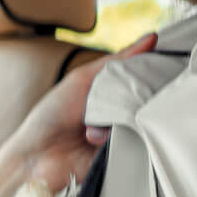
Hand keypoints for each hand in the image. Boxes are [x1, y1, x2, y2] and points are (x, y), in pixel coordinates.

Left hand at [0, 31, 157, 192]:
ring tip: (93, 129)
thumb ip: (117, 61)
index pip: (143, 77)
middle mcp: (121, 112)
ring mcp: (123, 135)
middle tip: (111, 103)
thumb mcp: (83, 79)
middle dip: (133, 98)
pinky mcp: (124, 157)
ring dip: (122, 121)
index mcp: (112, 91)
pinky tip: (98, 142)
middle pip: (147, 99)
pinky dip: (122, 140)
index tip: (160, 66)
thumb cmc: (52, 115)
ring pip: (143, 121)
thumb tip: (152, 38)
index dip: (151, 71)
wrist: (36, 158)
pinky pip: (138, 145)